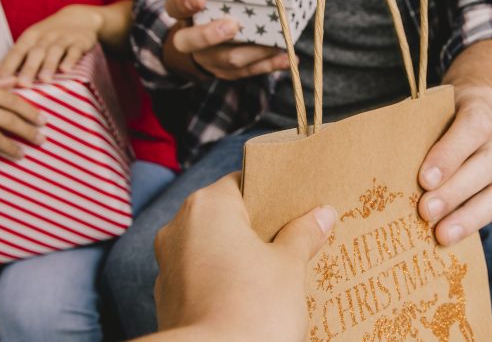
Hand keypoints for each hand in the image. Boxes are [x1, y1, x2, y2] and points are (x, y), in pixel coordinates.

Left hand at [0, 5, 102, 85]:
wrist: (79, 17)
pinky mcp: (80, 41)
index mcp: (30, 37)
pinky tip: (66, 69)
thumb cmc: (51, 34)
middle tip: (23, 84)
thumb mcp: (35, 40)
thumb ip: (22, 56)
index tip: (0, 80)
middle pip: (35, 52)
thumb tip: (0, 76)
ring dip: (49, 65)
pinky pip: (75, 50)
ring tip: (44, 80)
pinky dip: (71, 59)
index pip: (17, 51)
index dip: (8, 65)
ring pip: (54, 51)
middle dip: (29, 68)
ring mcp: (63, 38)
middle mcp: (45, 36)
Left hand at [150, 173, 335, 340]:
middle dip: (261, 229)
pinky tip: (252, 296)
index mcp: (207, 208)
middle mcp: (179, 230)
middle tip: (297, 238)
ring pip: (213, 249)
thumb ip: (303, 234)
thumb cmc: (252, 308)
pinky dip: (225, 281)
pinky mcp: (169, 299)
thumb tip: (322, 214)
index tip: (299, 205)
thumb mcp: (289, 266)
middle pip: (227, 216)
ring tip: (278, 272)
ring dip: (241, 257)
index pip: (243, 183)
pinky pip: (202, 278)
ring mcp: (169, 266)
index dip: (274, 193)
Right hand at [163, 0, 290, 79]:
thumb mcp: (193, 6)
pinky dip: (271, 64)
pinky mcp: (231, 73)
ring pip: (231, 59)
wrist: (196, 54)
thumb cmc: (200, 21)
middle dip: (214, 34)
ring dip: (254, 50)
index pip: (176, 9)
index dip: (186, 4)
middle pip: (198, 42)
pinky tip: (288, 58)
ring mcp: (212, 62)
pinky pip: (252, 71)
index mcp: (181, 20)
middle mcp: (192, 46)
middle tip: (232, 25)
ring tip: (276, 41)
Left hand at [417, 86, 491, 245]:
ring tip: (441, 234)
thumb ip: (421, 133)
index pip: (473, 125)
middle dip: (455, 191)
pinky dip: (475, 221)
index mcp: (482, 101)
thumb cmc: (443, 113)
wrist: (476, 109)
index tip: (425, 179)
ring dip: (469, 215)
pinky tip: (452, 235)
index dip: (450, 153)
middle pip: (488, 161)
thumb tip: (391, 169)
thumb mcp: (431, 110)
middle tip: (425, 212)